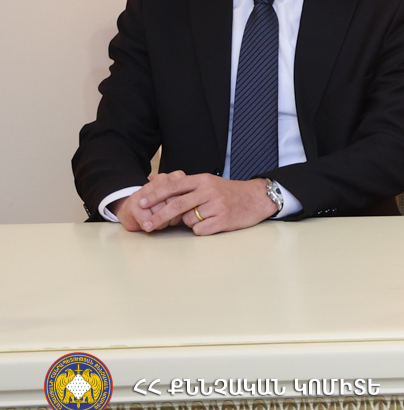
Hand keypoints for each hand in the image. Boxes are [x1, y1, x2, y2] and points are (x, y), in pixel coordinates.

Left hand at [117, 171, 278, 234]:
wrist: (257, 198)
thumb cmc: (228, 192)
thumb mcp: (208, 183)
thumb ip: (184, 184)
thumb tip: (155, 180)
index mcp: (203, 180)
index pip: (174, 186)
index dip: (155, 194)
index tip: (140, 203)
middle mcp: (209, 190)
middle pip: (177, 204)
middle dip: (158, 216)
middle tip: (146, 225)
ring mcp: (217, 205)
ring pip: (188, 219)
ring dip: (189, 222)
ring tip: (203, 216)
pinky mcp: (223, 220)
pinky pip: (200, 229)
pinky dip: (201, 229)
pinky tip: (211, 223)